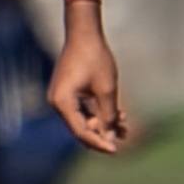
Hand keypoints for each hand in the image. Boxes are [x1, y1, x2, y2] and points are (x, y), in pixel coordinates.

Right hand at [48, 27, 128, 153]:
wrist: (85, 33)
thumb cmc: (95, 58)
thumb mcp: (107, 89)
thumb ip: (108, 115)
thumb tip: (110, 137)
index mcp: (62, 103)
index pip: (80, 131)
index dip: (99, 142)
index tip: (115, 150)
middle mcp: (57, 102)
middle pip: (81, 128)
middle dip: (103, 133)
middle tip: (124, 136)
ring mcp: (61, 97)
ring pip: (84, 119)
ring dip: (104, 122)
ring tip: (125, 125)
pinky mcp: (68, 91)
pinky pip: (83, 109)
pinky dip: (99, 112)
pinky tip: (119, 115)